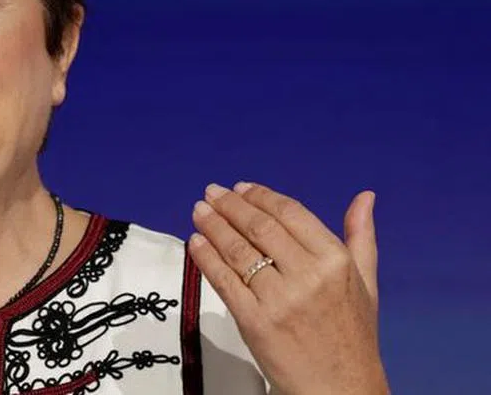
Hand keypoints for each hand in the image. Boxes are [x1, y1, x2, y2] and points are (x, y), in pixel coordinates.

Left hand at [188, 182, 387, 394]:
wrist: (341, 389)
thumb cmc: (352, 336)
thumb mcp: (366, 283)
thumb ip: (361, 237)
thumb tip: (365, 196)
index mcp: (336, 261)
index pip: (289, 213)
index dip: (259, 196)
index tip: (239, 188)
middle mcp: (308, 276)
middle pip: (258, 227)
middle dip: (229, 206)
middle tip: (210, 193)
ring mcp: (279, 299)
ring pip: (237, 250)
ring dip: (213, 225)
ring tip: (199, 212)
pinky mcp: (255, 321)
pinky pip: (224, 280)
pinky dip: (206, 257)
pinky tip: (196, 242)